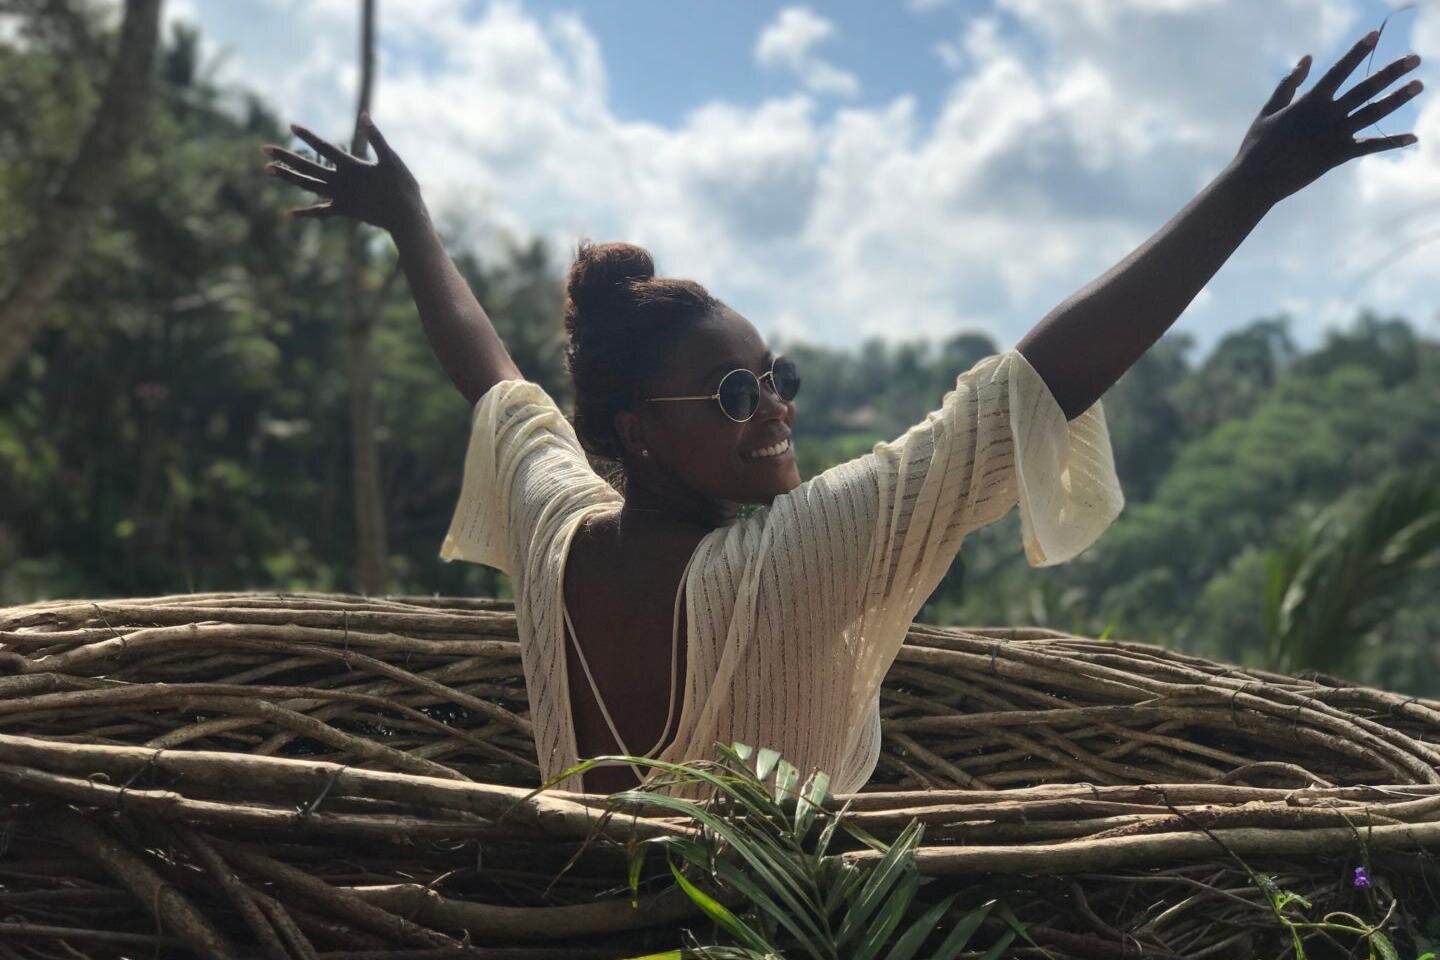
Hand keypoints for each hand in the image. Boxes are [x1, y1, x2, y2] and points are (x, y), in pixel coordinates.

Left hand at [261, 114, 424, 231]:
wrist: (406, 218)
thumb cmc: (403, 187)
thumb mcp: (391, 159)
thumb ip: (376, 138)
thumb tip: (364, 115)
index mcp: (352, 167)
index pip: (324, 148)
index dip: (308, 136)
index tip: (291, 126)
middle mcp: (341, 182)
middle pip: (307, 167)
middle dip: (284, 157)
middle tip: (264, 149)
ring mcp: (340, 198)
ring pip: (307, 186)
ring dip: (287, 177)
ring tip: (267, 170)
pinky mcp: (344, 211)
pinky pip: (320, 212)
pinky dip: (304, 213)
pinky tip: (286, 214)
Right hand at [1233, 30, 1422, 207]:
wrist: (1256, 180)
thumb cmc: (1257, 144)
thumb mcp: (1269, 109)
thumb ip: (1289, 84)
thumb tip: (1308, 60)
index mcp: (1310, 101)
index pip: (1339, 70)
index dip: (1357, 51)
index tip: (1374, 35)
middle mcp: (1327, 115)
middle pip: (1366, 88)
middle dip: (1392, 72)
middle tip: (1415, 59)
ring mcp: (1335, 135)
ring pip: (1373, 113)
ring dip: (1398, 98)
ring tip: (1418, 85)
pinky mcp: (1338, 156)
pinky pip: (1370, 147)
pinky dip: (1391, 142)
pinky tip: (1412, 138)